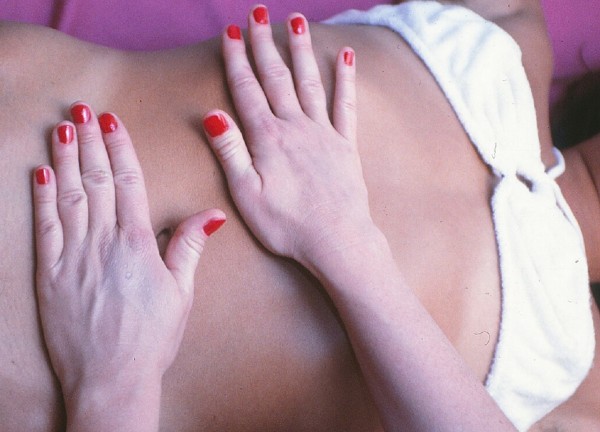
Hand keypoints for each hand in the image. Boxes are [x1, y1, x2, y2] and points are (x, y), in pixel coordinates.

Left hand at [32, 103, 224, 426]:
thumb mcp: (181, 293)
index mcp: (138, 244)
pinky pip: (46, 227)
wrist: (112, 378)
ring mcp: (74, 256)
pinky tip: (40, 172)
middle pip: (96, 181)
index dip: (120, 149)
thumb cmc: (151, 338)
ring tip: (61, 128)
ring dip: (65, 159)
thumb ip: (189, 247)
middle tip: (82, 110)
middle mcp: (104, 242)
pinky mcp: (51, 274)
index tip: (112, 123)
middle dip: (89, 142)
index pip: (129, 184)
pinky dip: (42, 197)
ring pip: (69, 196)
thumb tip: (212, 214)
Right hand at [204, 7, 371, 266]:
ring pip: (309, 81)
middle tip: (258, 13)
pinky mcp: (345, 145)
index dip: (237, 58)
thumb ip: (230, 151)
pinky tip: (345, 55)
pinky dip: (345, 78)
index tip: (230, 30)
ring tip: (296, 21)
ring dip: (301, 50)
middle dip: (265, 43)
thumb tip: (212, 113)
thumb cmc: (288, 225)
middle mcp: (296, 127)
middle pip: (276, 77)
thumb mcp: (246, 194)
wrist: (338, 240)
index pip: (247, 89)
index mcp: (268, 138)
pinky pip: (345, 104)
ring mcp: (324, 133)